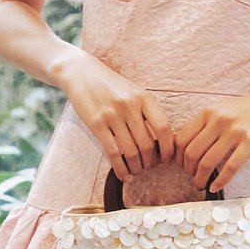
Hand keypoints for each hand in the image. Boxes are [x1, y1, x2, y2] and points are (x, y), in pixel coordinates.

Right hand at [59, 49, 177, 183]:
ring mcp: (112, 115)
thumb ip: (147, 112)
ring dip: (137, 168)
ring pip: (131, 152)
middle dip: (151, 162)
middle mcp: (130, 106)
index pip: (164, 128)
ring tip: (137, 172)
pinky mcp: (96, 124)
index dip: (168, 148)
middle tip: (149, 167)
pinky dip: (120, 169)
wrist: (81, 73)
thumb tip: (162, 141)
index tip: (167, 159)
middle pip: (147, 144)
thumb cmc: (111, 86)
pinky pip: (112, 153)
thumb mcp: (134, 92)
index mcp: (144, 98)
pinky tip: (124, 175)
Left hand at [174, 85, 249, 190]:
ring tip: (201, 185)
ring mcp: (235, 131)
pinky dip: (220, 181)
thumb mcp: (226, 108)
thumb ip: (209, 123)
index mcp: (209, 111)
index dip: (177, 157)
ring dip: (200, 178)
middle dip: (187, 171)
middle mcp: (219, 120)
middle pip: (191, 152)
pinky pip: (230, 167)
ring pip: (207, 162)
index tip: (181, 166)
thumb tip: (191, 146)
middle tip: (191, 178)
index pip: (182, 138)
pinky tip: (215, 187)